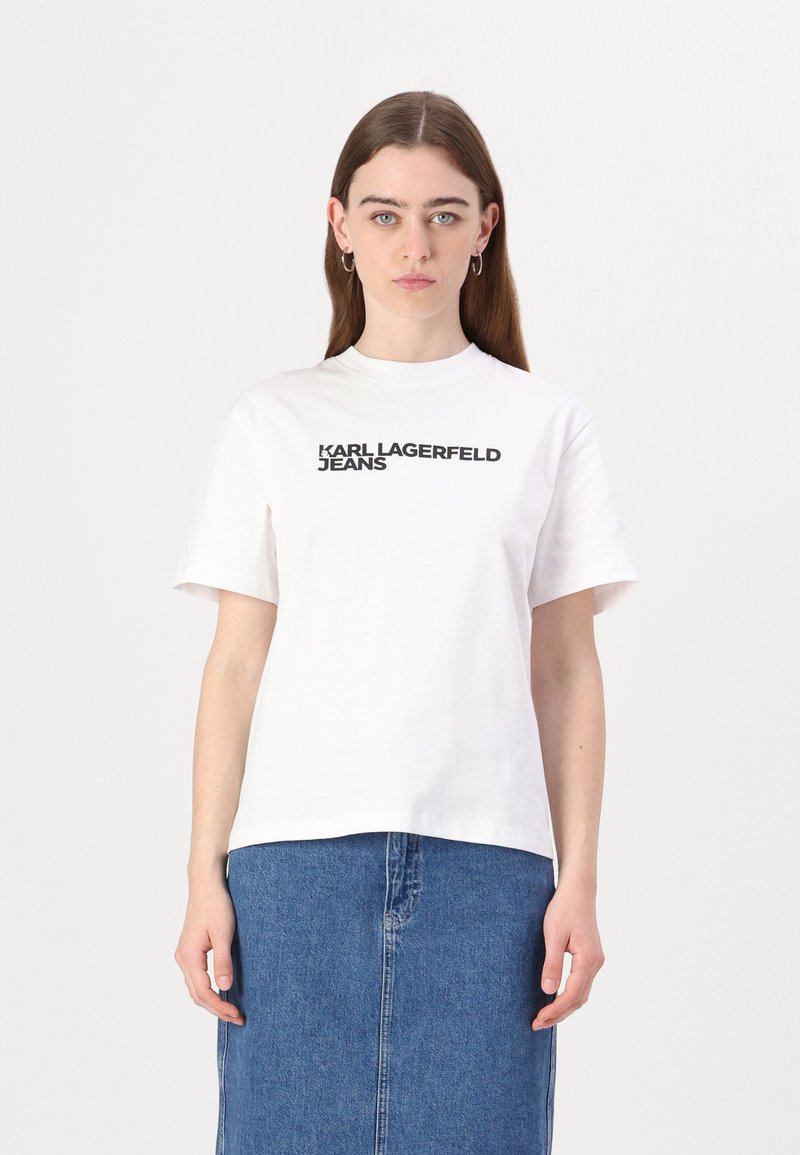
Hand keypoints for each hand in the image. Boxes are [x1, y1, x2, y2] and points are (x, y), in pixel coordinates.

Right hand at [174, 881, 245, 1025]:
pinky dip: (208, 989)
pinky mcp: (190, 949)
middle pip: (197, 995)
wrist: (206, 884)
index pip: (203, 993)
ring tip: (231, 1009)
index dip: (220, 1007)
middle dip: (217, 1009)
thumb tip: (225, 988)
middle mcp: (182, 958)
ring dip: (212, 1001)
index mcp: (189, 956)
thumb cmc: (216, 904)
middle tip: (238, 1018)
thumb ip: (223, 961)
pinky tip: (222, 990)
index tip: (237, 1015)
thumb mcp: (223, 933)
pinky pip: (196, 977)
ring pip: (195, 987)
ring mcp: (184, 954)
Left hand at [531, 876, 604, 1030]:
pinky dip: (569, 996)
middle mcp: (596, 963)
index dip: (555, 1010)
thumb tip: (547, 991)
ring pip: (581, 994)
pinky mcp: (591, 957)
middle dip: (558, 1014)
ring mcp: (595, 961)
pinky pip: (582, 984)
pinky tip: (555, 998)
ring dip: (564, 1007)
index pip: (572, 994)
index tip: (538, 1019)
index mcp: (588, 959)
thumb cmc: (564, 908)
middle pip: (579, 999)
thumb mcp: (554, 934)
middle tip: (537, 1024)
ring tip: (544, 1017)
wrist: (578, 890)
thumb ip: (552, 963)